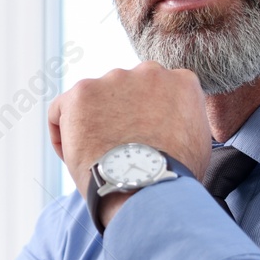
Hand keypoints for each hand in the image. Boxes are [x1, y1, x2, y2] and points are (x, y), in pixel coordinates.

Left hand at [47, 62, 212, 217]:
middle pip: (125, 92)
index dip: (147, 119)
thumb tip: (174, 125)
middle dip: (120, 116)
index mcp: (180, 81)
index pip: (157, 93)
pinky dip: (64, 132)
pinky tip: (75, 155)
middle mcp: (148, 71)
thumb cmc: (175, 176)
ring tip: (99, 158)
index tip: (143, 141)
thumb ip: (185, 120)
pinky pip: (62, 110)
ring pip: (94, 100)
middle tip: (119, 149)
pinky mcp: (81, 93)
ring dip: (93, 124)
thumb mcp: (198, 140)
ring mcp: (113, 80)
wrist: (147, 188)